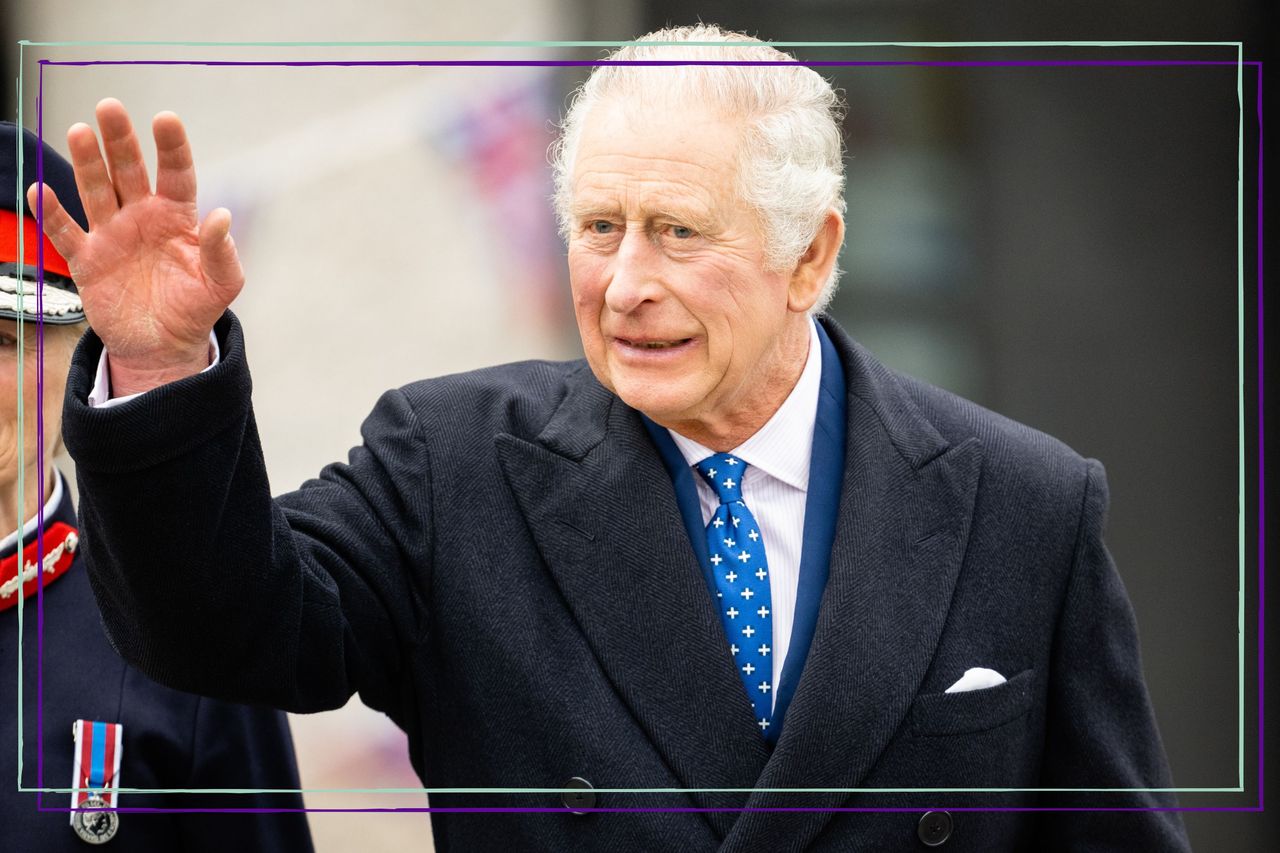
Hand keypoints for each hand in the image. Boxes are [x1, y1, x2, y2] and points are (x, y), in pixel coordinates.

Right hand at [27, 98, 243, 395]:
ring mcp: (111, 235)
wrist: (163, 346)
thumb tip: (221, 218)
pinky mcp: (87, 260)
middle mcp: (141, 218)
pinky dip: (52, 214)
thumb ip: (222, 253)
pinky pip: (65, 233)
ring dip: (87, 163)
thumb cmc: (194, 308)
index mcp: (177, 217)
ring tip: (80, 132)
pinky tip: (41, 191)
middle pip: (128, 171)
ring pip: (96, 191)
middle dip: (119, 140)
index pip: (175, 174)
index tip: (165, 119)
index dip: (171, 147)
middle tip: (109, 107)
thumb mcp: (221, 285)